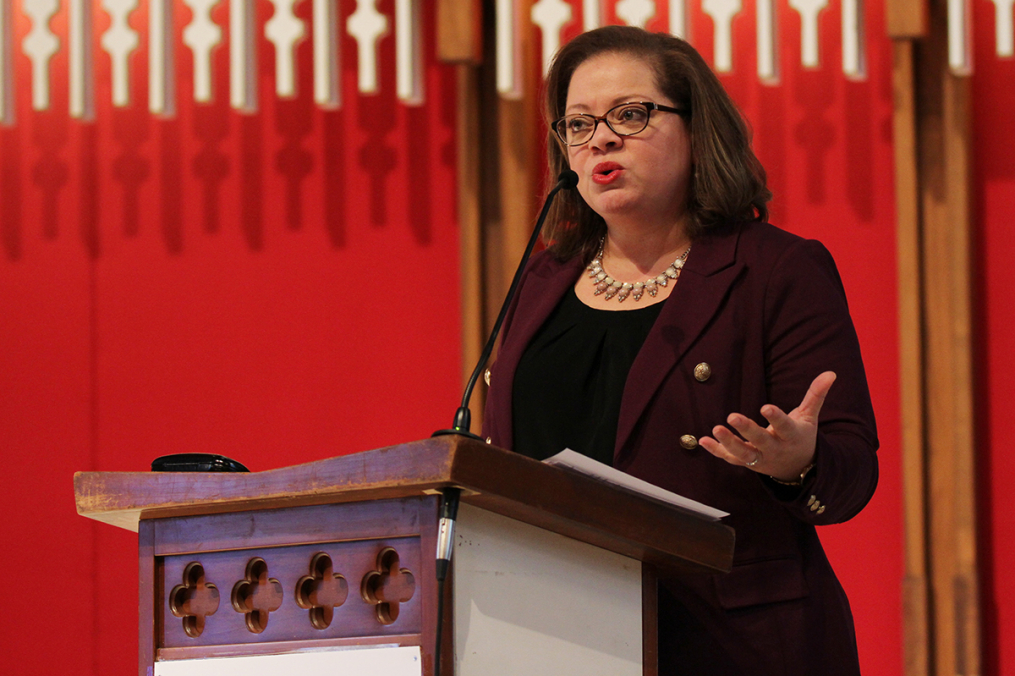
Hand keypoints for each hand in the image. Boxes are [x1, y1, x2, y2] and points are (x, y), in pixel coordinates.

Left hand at [697, 372, 835, 480]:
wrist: (798, 469)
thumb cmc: (801, 436)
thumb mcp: (809, 417)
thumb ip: (816, 395)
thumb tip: (830, 373)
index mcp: (791, 436)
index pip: (784, 426)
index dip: (776, 417)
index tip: (765, 407)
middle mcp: (775, 449)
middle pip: (760, 441)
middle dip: (747, 430)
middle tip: (732, 416)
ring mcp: (760, 458)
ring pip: (743, 454)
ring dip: (728, 443)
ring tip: (715, 429)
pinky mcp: (747, 463)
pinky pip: (730, 459)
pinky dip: (717, 451)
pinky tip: (703, 440)